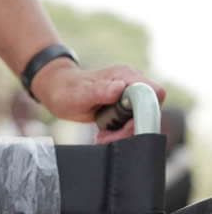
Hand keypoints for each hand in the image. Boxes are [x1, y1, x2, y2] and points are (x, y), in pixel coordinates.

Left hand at [29, 59, 164, 142]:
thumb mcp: (80, 94)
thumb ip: (100, 91)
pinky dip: (118, 134)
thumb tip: (120, 89)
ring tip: (102, 137)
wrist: (59, 91)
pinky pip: (129, 124)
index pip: (154, 93)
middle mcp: (131, 84)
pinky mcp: (123, 107)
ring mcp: (128, 96)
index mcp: (126, 76)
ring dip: (122, 134)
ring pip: (139, 121)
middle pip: (148, 111)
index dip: (144, 113)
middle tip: (107, 137)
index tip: (124, 126)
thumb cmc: (67, 90)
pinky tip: (103, 135)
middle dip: (130, 129)